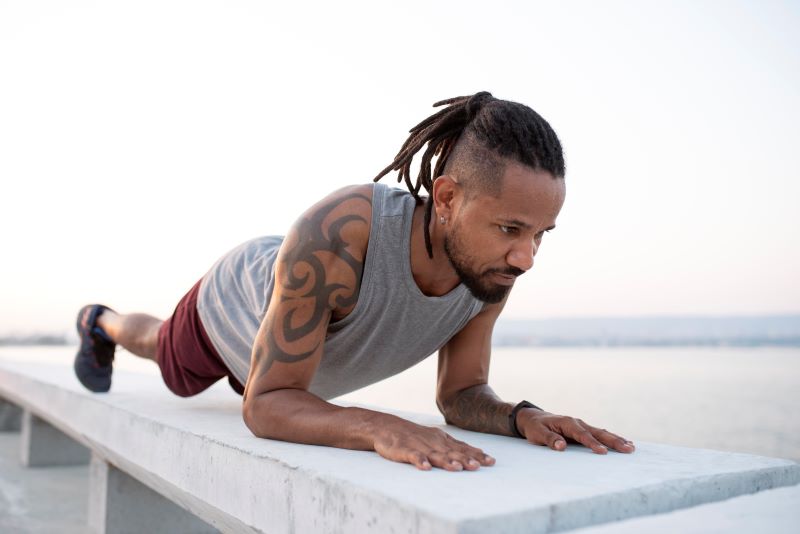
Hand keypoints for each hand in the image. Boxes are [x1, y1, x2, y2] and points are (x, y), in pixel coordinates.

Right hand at [372, 419, 495, 470]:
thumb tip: (476, 454)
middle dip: (466, 459)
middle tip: (479, 466)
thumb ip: (453, 447)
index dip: (476, 454)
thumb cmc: (414, 436)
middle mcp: (434, 442)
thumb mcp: (435, 439)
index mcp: (442, 440)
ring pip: (435, 454)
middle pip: (452, 452)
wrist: (386, 427)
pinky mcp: (405, 450)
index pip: (462, 447)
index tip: (491, 461)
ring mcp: (419, 445)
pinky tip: (426, 468)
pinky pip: (413, 456)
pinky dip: (420, 461)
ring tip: (457, 468)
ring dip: (446, 461)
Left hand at [517, 409, 634, 453]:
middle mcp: (577, 422)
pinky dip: (611, 438)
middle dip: (613, 441)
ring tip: (631, 447)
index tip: (603, 452)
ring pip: (602, 432)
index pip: (582, 435)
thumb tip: (561, 446)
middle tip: (628, 449)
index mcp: (567, 423)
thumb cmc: (535, 427)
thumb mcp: (538, 434)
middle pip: (598, 432)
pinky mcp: (583, 430)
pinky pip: (599, 434)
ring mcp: (582, 426)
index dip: (593, 443)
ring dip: (616, 439)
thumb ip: (550, 439)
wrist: (533, 418)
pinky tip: (623, 443)